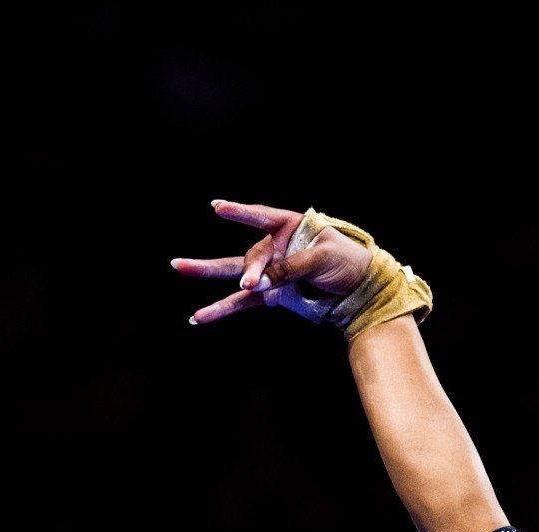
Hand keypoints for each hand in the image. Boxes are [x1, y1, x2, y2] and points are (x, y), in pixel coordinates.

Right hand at [172, 200, 372, 324]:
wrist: (359, 291)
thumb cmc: (347, 263)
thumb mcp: (323, 259)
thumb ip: (289, 268)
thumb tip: (256, 284)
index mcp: (290, 226)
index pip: (262, 216)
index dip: (241, 212)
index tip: (217, 207)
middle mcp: (276, 246)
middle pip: (252, 255)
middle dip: (249, 269)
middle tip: (249, 282)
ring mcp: (270, 271)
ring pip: (235, 273)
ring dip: (207, 271)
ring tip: (179, 266)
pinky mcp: (270, 294)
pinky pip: (242, 302)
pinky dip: (222, 309)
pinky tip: (199, 316)